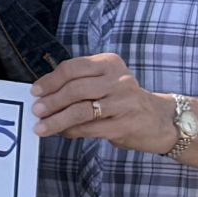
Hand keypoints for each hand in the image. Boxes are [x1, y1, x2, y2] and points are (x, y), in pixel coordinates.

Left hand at [32, 53, 173, 150]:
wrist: (161, 120)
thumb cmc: (125, 101)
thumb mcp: (106, 83)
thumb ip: (81, 84)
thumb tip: (45, 96)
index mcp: (110, 63)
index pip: (73, 68)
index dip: (51, 80)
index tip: (36, 91)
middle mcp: (119, 80)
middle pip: (75, 88)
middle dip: (52, 101)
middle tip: (36, 110)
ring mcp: (124, 102)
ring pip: (81, 110)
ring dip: (57, 119)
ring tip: (41, 126)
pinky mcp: (125, 124)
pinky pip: (91, 128)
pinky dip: (72, 131)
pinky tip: (62, 133)